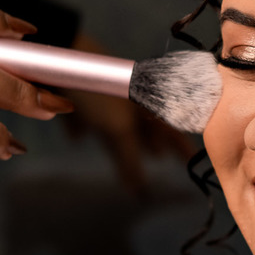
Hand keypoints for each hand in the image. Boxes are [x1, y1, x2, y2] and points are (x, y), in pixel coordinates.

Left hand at [62, 34, 193, 197]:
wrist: (61, 62)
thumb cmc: (97, 93)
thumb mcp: (119, 129)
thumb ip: (131, 160)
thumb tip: (141, 192)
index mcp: (147, 104)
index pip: (170, 128)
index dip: (180, 145)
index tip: (193, 158)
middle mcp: (129, 101)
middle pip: (146, 127)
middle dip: (155, 143)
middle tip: (164, 159)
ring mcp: (104, 99)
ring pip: (120, 125)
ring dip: (127, 140)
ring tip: (127, 152)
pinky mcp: (78, 100)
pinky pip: (87, 118)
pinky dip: (87, 129)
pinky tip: (78, 138)